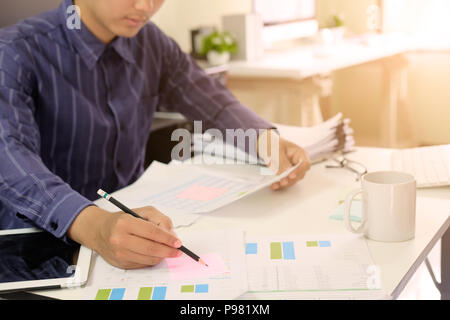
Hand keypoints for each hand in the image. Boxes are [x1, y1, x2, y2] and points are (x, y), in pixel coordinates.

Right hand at [68, 206, 182, 269]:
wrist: (100, 231)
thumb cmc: (124, 219)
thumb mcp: (143, 211)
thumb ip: (160, 220)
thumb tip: (172, 235)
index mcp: (125, 223)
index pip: (152, 232)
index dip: (167, 238)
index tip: (178, 242)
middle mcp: (120, 239)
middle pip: (151, 248)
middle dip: (168, 251)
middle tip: (178, 250)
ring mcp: (120, 253)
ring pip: (149, 259)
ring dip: (162, 256)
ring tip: (167, 250)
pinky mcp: (121, 263)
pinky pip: (144, 264)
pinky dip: (153, 259)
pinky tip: (154, 252)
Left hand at [258, 129, 310, 190]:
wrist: (265, 143)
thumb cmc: (273, 143)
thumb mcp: (276, 149)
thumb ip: (281, 160)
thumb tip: (285, 172)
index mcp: (300, 153)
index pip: (305, 164)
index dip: (299, 171)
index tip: (291, 175)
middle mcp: (298, 162)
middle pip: (299, 174)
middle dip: (290, 180)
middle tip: (282, 182)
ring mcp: (292, 169)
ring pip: (292, 180)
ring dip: (284, 184)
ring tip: (275, 185)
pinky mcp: (286, 174)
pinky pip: (285, 181)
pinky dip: (279, 184)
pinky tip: (274, 185)